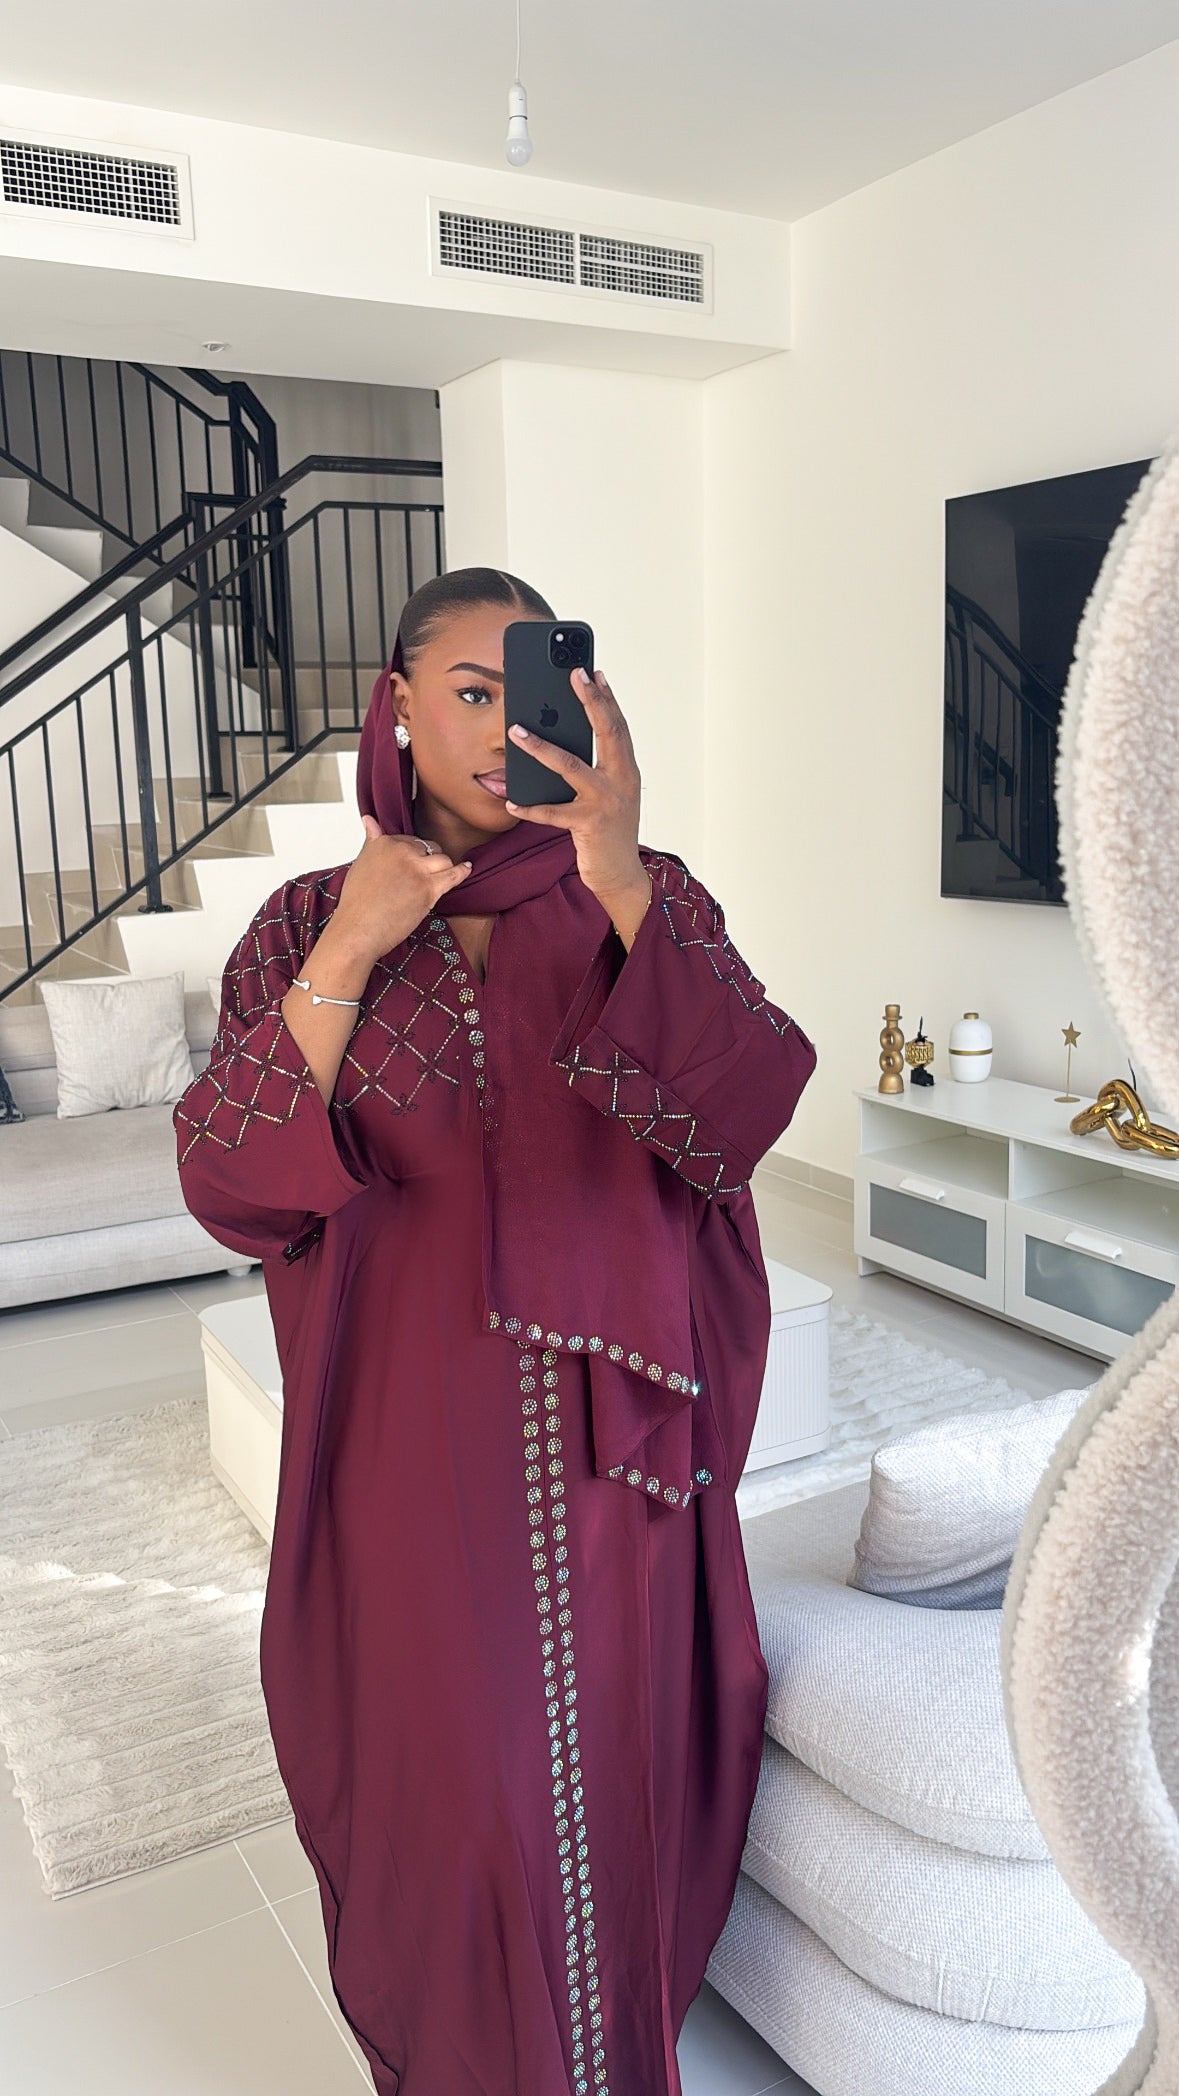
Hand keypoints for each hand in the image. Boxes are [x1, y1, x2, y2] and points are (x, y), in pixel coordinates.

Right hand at [331, 817, 472, 963]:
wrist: (358, 930)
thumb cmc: (357, 904)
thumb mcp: (360, 863)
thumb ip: (371, 841)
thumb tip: (369, 821)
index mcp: (384, 842)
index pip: (410, 840)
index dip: (413, 854)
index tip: (411, 865)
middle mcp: (402, 852)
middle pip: (428, 848)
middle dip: (428, 861)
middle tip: (421, 876)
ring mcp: (417, 870)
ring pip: (443, 859)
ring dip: (442, 868)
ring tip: (439, 876)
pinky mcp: (429, 889)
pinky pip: (453, 875)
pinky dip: (462, 872)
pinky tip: (467, 868)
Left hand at [505, 666, 647, 907]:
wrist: (620, 876)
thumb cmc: (609, 833)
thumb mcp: (607, 796)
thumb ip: (594, 770)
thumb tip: (562, 741)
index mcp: (626, 771)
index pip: (618, 727)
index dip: (607, 698)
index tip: (594, 672)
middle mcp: (621, 781)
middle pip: (607, 733)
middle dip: (591, 701)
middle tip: (574, 675)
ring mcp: (606, 802)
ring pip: (570, 766)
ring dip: (540, 748)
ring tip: (516, 731)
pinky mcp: (589, 825)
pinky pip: (553, 813)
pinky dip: (530, 807)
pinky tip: (511, 800)